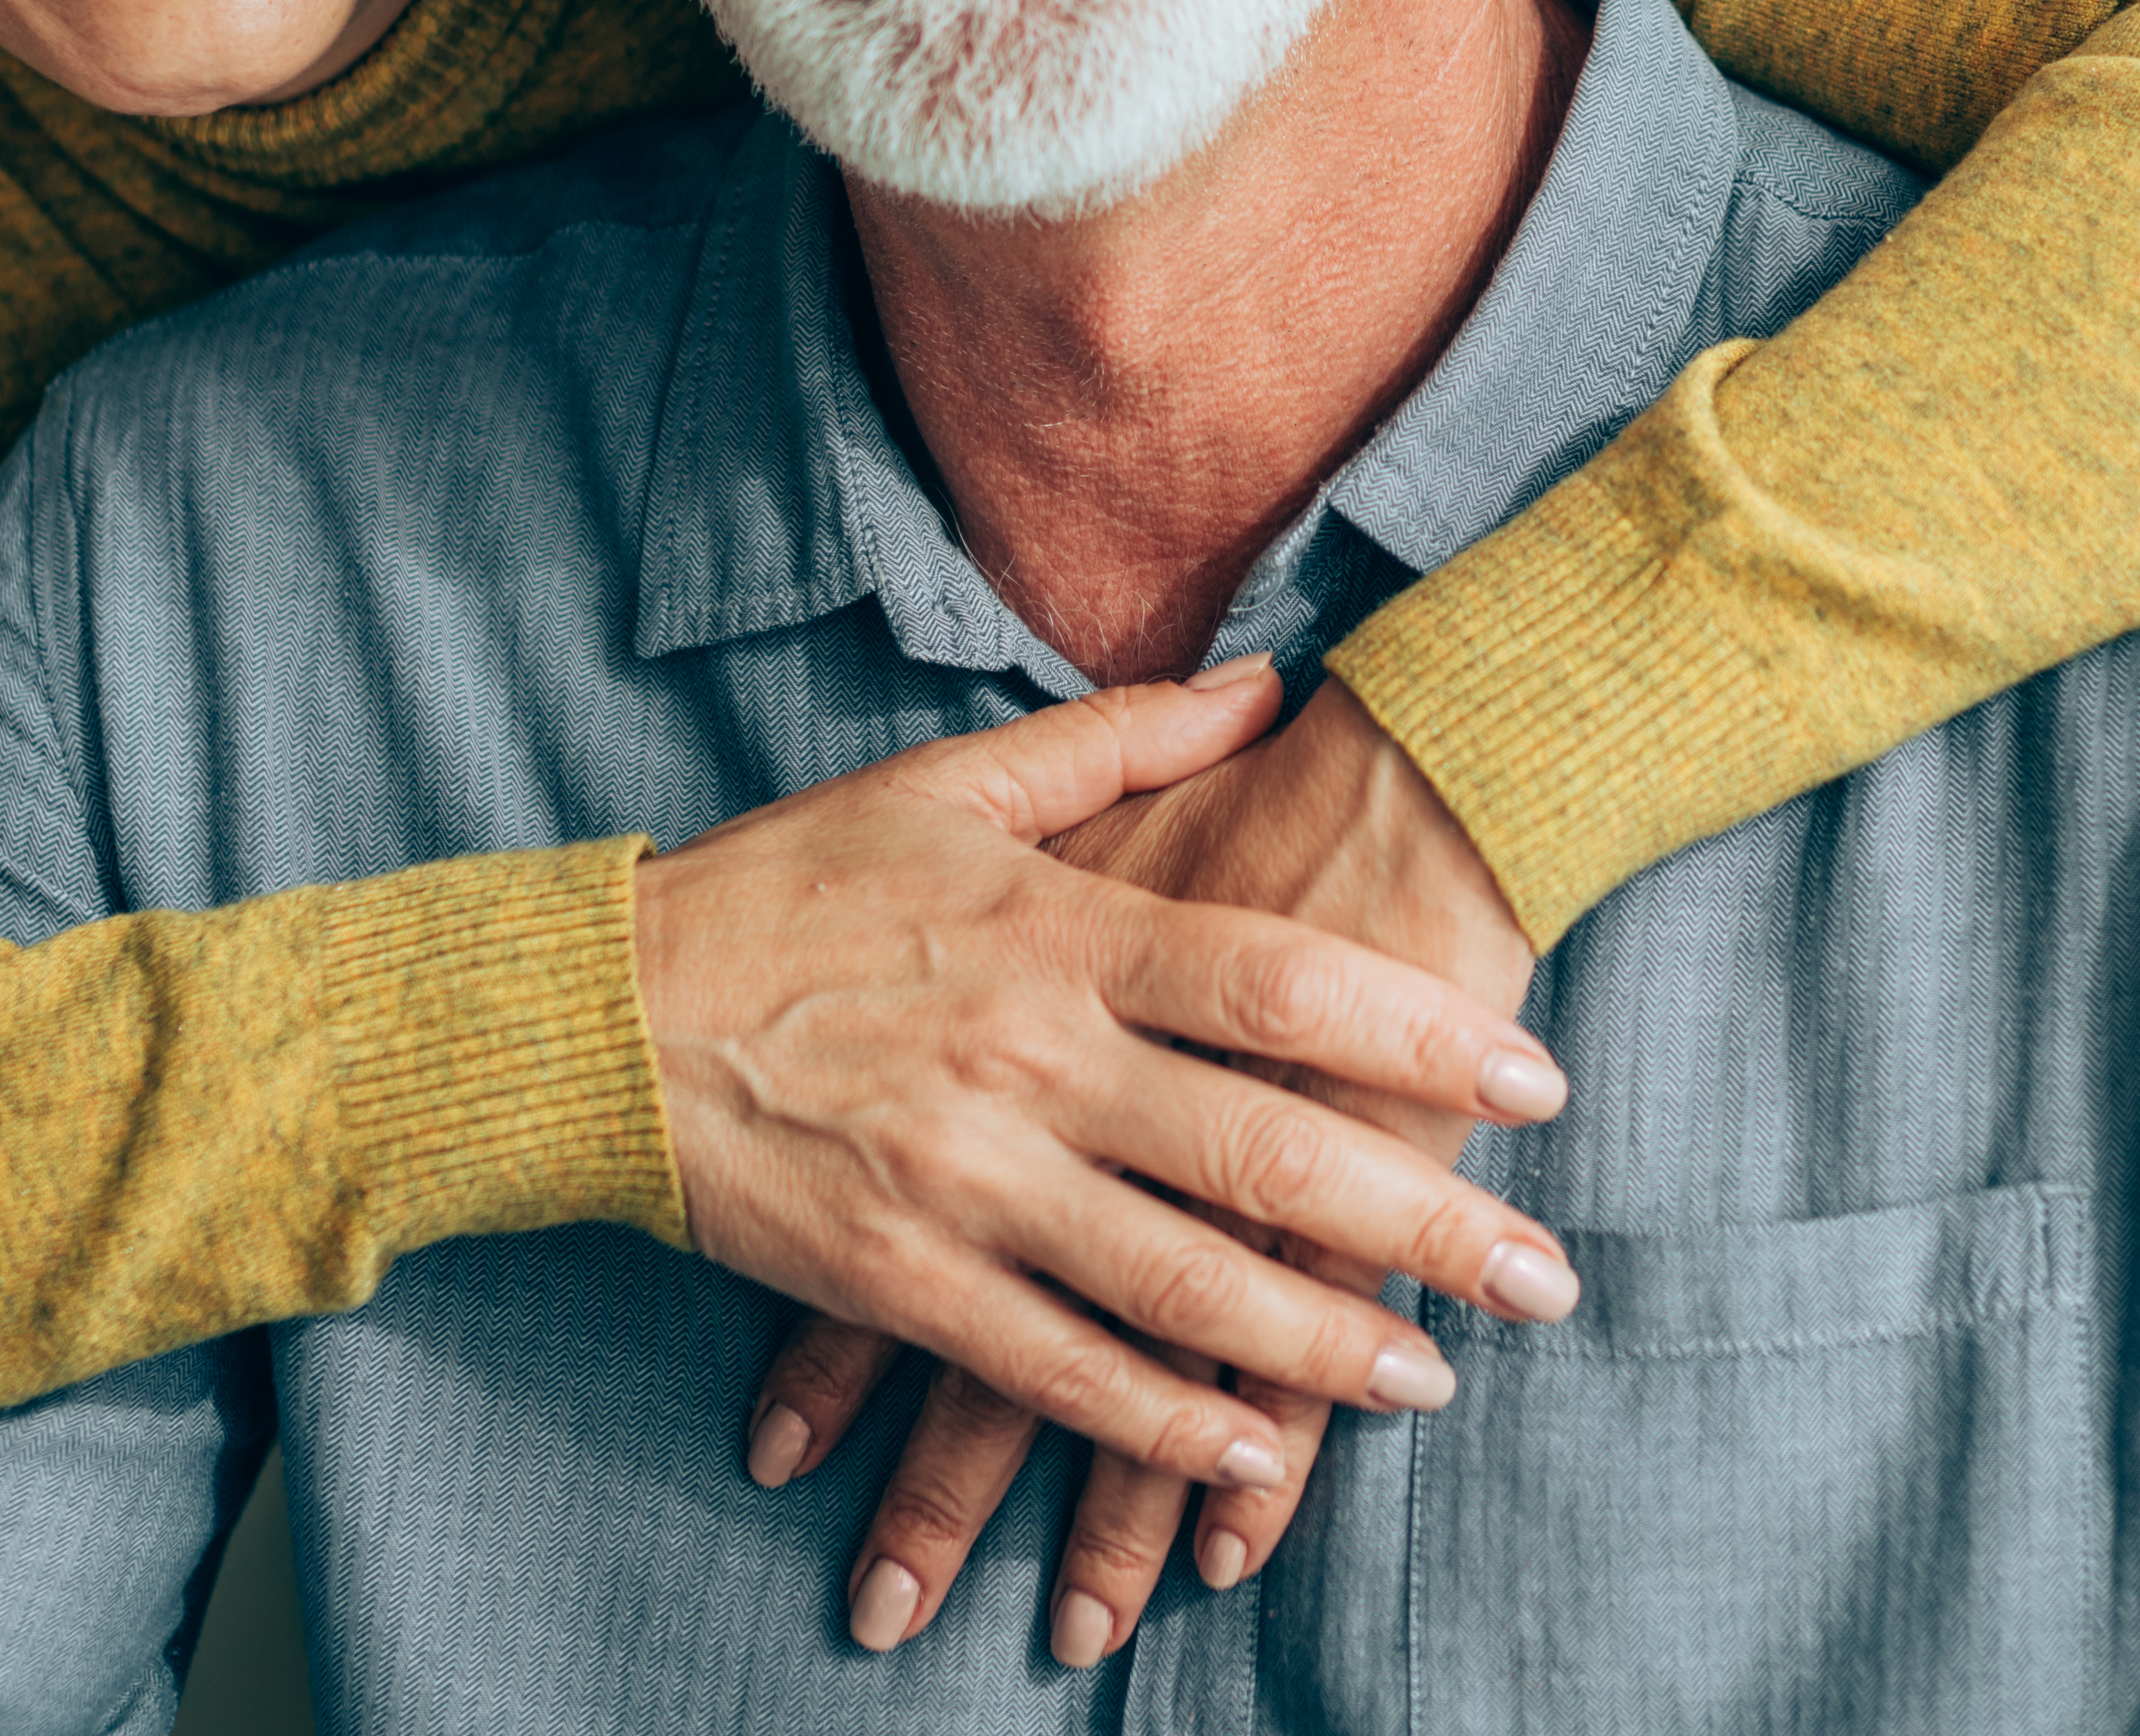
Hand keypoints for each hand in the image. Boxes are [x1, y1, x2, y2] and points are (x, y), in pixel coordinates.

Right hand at [633, 657, 1577, 1548]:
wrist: (593, 1009)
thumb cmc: (787, 884)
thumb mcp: (949, 781)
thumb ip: (1123, 736)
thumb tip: (1269, 682)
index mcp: (1056, 930)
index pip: (1281, 984)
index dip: (1419, 1035)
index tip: (1536, 1085)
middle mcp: (1029, 1058)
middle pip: (1264, 1150)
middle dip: (1424, 1222)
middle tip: (1546, 1277)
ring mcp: (965, 1180)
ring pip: (1177, 1282)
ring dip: (1318, 1346)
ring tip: (1432, 1381)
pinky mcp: (898, 1280)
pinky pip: (1054, 1368)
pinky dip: (1157, 1422)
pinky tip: (1247, 1458)